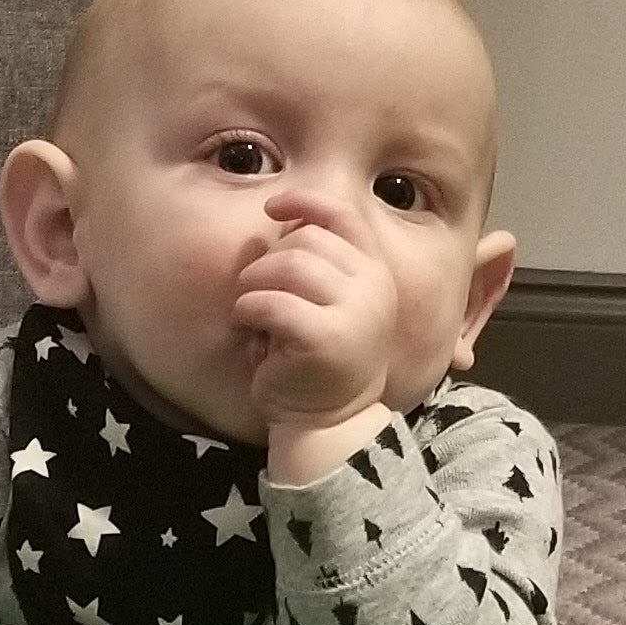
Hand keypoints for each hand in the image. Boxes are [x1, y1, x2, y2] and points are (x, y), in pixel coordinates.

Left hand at [236, 212, 396, 480]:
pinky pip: (271, 301)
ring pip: (287, 265)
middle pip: (306, 240)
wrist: (327, 422)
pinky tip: (249, 328)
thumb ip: (320, 262)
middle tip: (256, 293)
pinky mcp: (325, 338)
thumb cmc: (318, 360)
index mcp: (377, 273)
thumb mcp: (329, 302)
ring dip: (255, 285)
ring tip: (251, 312)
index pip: (344, 216)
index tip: (273, 207)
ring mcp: (355, 312)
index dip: (306, 202)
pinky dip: (248, 310)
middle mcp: (374, 288)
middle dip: (268, 262)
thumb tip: (284, 220)